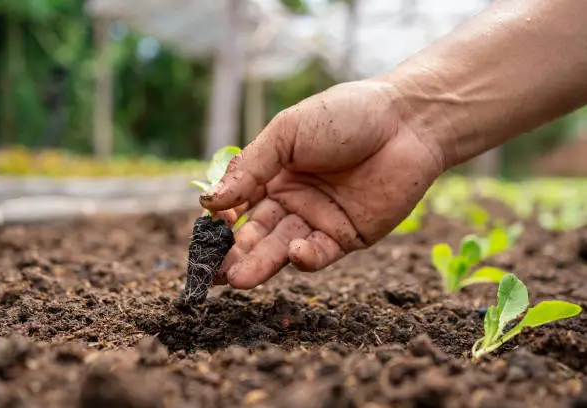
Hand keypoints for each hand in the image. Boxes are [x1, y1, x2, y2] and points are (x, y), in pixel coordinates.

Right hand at [200, 80, 444, 288]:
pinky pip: (320, 253)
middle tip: (214, 273)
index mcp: (273, 174)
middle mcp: (292, 201)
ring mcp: (319, 220)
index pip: (238, 205)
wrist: (407, 121)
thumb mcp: (288, 133)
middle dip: (234, 253)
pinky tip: (295, 252)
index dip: (223, 219)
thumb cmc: (345, 116)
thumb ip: (250, 167)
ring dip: (259, 264)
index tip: (211, 227)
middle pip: (257, 233)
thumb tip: (210, 201)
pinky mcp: (347, 236)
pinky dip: (305, 257)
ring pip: (282, 248)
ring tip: (238, 278)